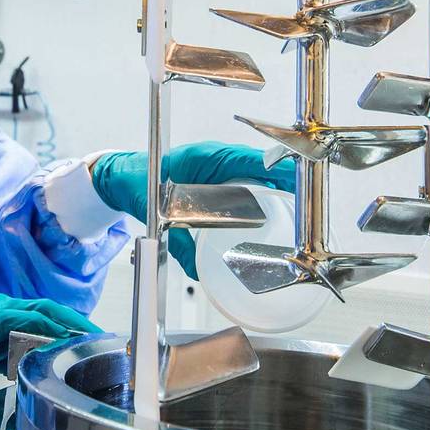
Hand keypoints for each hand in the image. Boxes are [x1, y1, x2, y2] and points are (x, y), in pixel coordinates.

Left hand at [90, 142, 297, 279]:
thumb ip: (178, 244)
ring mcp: (218, 163)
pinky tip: (274, 203)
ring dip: (277, 181)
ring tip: (298, 202)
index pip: (250, 159)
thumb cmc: (139, 184)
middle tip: (306, 198)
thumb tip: (198, 272)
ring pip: (256, 169)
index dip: (278, 168)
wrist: (123, 175)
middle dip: (285, 177)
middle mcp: (215, 157)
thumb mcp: (156, 213)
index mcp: (205, 159)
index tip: (298, 180)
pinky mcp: (217, 172)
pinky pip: (245, 175)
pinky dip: (262, 186)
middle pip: (260, 163)